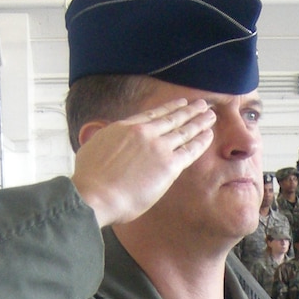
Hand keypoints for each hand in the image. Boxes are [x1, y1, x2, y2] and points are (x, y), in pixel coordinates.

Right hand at [71, 98, 216, 227]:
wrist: (94, 195)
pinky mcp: (168, 166)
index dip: (169, 108)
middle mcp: (143, 133)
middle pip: (172, 118)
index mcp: (124, 128)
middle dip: (189, 110)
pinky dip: (201, 141)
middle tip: (202, 105)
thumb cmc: (88, 180)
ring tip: (210, 115)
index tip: (180, 104)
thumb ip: (101, 140)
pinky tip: (209, 135)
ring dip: (199, 121)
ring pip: (184, 130)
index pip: (152, 115)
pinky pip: (190, 150)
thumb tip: (98, 139)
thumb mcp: (90, 148)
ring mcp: (157, 147)